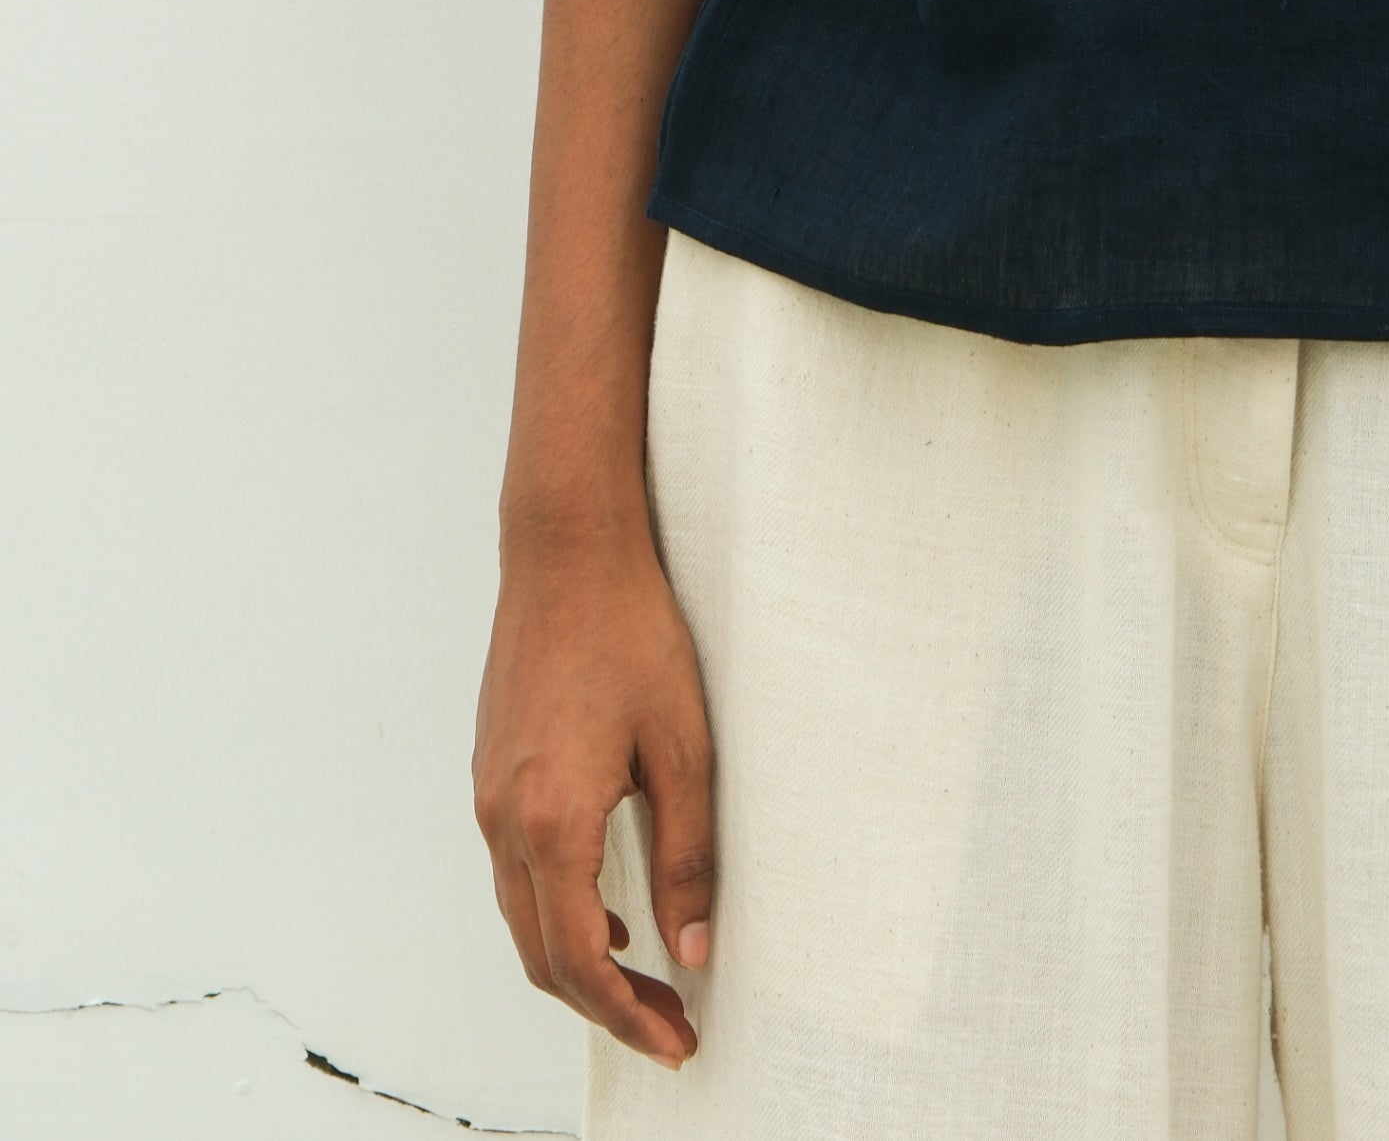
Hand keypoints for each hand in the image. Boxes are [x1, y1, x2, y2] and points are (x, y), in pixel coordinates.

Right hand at [472, 519, 715, 1067]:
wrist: (566, 551)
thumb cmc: (631, 632)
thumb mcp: (683, 745)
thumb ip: (689, 853)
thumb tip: (696, 949)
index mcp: (551, 821)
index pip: (581, 960)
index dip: (628, 1016)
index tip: (677, 1043)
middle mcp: (503, 821)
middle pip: (542, 957)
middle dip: (605, 1007)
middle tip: (669, 1028)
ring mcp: (487, 798)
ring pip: (522, 919)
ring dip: (578, 964)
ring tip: (644, 983)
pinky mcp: (490, 775)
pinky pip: (513, 874)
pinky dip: (555, 913)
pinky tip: (609, 908)